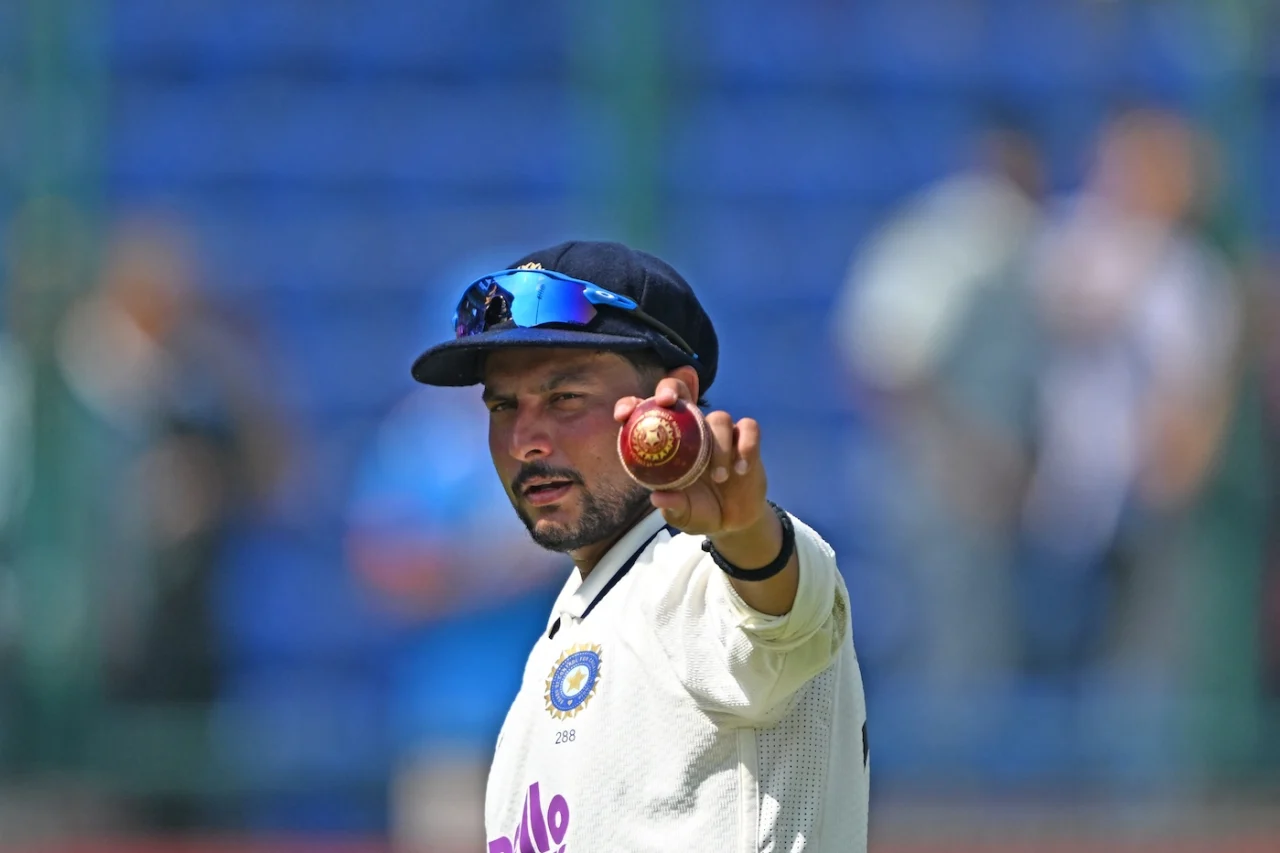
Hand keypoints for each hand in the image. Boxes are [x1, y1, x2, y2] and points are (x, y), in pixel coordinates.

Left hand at [614, 377, 767, 535]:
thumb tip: (658, 498)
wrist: (734, 521)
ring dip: (720, 446)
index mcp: (668, 442)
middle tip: (668, 401)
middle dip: (672, 388)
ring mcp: (720, 432)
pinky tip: (741, 469)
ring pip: (719, 417)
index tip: (622, 416)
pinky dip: (745, 447)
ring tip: (720, 477)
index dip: (631, 406)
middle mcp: (692, 429)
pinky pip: (748, 428)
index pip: (645, 412)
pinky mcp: (745, 438)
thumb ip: (672, 507)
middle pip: (680, 391)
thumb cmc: (699, 510)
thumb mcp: (683, 514)